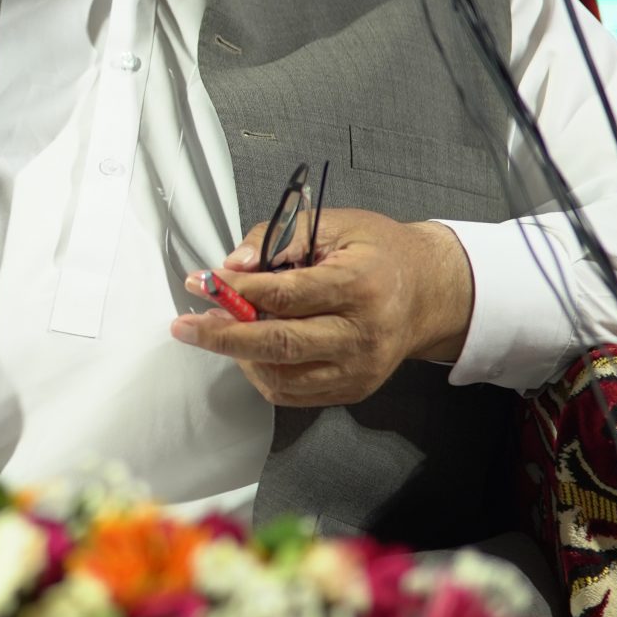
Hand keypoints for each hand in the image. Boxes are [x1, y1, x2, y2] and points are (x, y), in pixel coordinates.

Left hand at [168, 208, 476, 407]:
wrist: (430, 291)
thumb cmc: (377, 252)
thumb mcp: (334, 224)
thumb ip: (279, 238)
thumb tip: (233, 265)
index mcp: (360, 285)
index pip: (286, 296)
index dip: (237, 290)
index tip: (201, 282)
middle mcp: (363, 334)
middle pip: (280, 344)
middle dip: (224, 336)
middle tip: (185, 326)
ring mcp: (360, 368)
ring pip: (282, 376)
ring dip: (240, 355)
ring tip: (222, 329)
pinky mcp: (355, 389)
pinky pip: (293, 392)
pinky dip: (262, 372)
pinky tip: (251, 348)